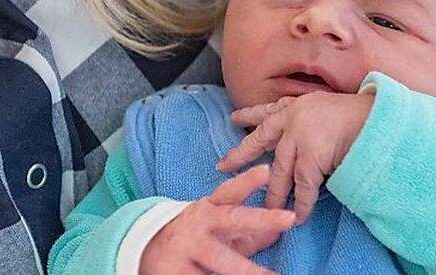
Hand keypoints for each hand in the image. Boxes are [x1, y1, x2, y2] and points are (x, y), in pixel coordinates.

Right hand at [140, 164, 295, 274]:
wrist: (146, 248)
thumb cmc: (196, 238)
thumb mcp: (219, 230)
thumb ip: (250, 232)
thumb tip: (280, 232)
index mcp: (210, 209)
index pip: (231, 192)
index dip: (248, 181)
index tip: (266, 170)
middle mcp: (199, 224)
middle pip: (232, 219)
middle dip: (261, 218)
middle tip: (289, 217)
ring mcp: (186, 248)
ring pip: (221, 259)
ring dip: (246, 270)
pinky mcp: (176, 272)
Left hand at [216, 92, 374, 222]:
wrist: (381, 119)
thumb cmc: (362, 116)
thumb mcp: (329, 110)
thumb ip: (312, 122)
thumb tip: (302, 140)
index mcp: (300, 105)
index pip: (270, 111)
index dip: (251, 116)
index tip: (234, 119)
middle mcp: (295, 117)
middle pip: (261, 138)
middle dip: (241, 153)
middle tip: (222, 165)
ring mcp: (300, 136)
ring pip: (280, 171)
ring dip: (275, 193)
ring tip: (267, 208)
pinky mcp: (311, 156)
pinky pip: (303, 187)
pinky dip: (302, 204)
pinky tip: (298, 216)